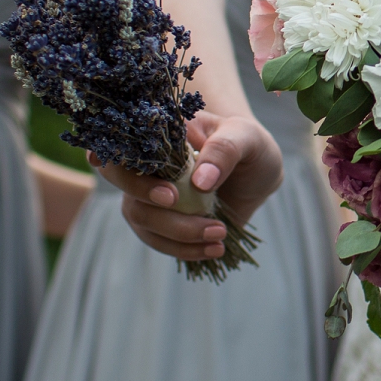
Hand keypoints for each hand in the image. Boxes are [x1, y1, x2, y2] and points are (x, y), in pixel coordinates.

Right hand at [93, 111, 283, 261]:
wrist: (257, 173)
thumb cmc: (248, 145)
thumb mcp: (247, 137)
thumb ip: (224, 150)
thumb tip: (199, 182)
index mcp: (161, 132)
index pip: (125, 143)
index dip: (126, 167)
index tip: (167, 194)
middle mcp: (146, 162)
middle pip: (123, 184)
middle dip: (149, 202)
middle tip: (186, 208)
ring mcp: (149, 194)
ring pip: (140, 217)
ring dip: (177, 233)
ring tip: (219, 233)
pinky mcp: (161, 221)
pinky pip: (158, 240)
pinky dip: (184, 249)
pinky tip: (214, 249)